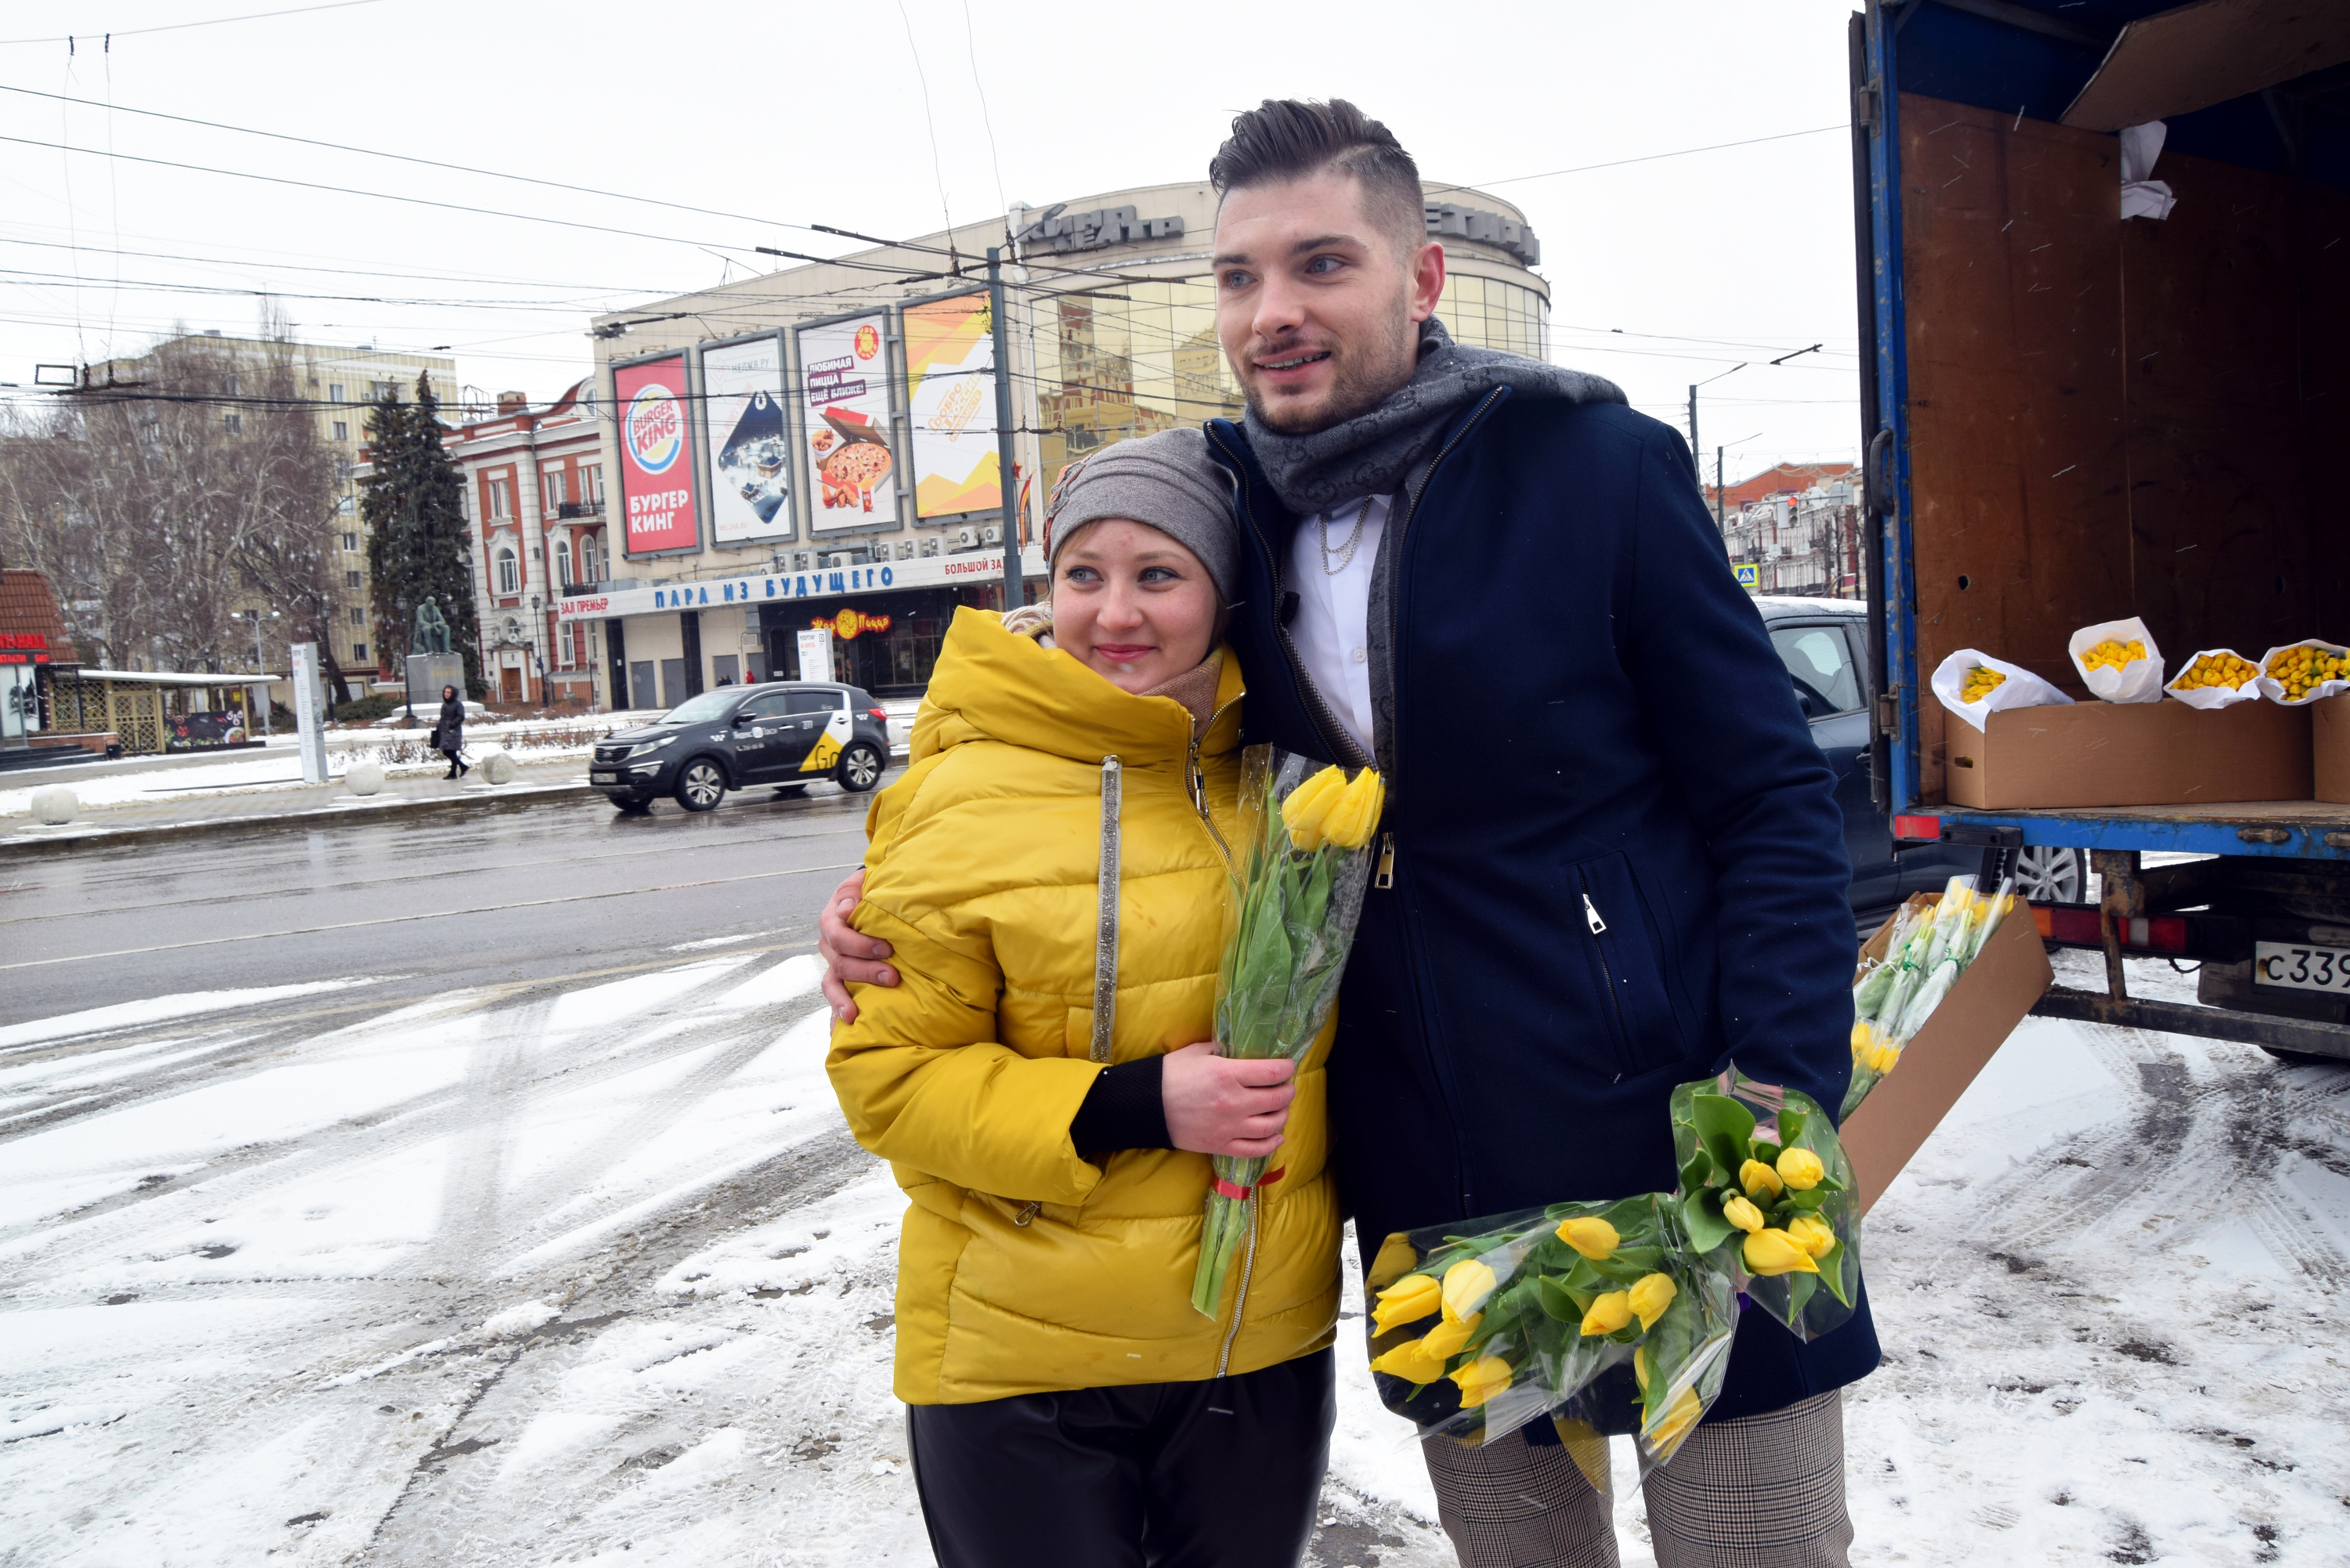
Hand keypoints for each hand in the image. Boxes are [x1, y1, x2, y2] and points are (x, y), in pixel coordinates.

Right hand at [818, 869, 895, 1021]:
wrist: (873, 899)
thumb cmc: (872, 890)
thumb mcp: (864, 881)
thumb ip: (855, 890)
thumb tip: (846, 908)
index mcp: (833, 920)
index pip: (838, 935)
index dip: (860, 944)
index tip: (887, 948)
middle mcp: (830, 944)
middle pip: (840, 962)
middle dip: (865, 972)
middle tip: (892, 977)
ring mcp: (835, 963)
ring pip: (832, 984)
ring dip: (843, 1000)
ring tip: (853, 1015)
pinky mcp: (841, 979)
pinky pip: (835, 999)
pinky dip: (835, 1016)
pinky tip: (838, 1031)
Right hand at [1161, 1042, 1295, 1158]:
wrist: (1147, 1106)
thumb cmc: (1171, 1074)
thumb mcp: (1198, 1051)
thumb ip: (1224, 1048)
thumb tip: (1244, 1047)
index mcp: (1227, 1075)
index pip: (1272, 1073)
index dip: (1287, 1068)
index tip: (1288, 1066)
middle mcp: (1233, 1103)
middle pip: (1277, 1099)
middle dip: (1288, 1091)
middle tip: (1285, 1086)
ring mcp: (1229, 1128)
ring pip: (1271, 1126)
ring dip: (1282, 1116)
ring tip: (1280, 1109)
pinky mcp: (1221, 1146)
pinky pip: (1255, 1149)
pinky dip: (1271, 1144)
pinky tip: (1277, 1136)